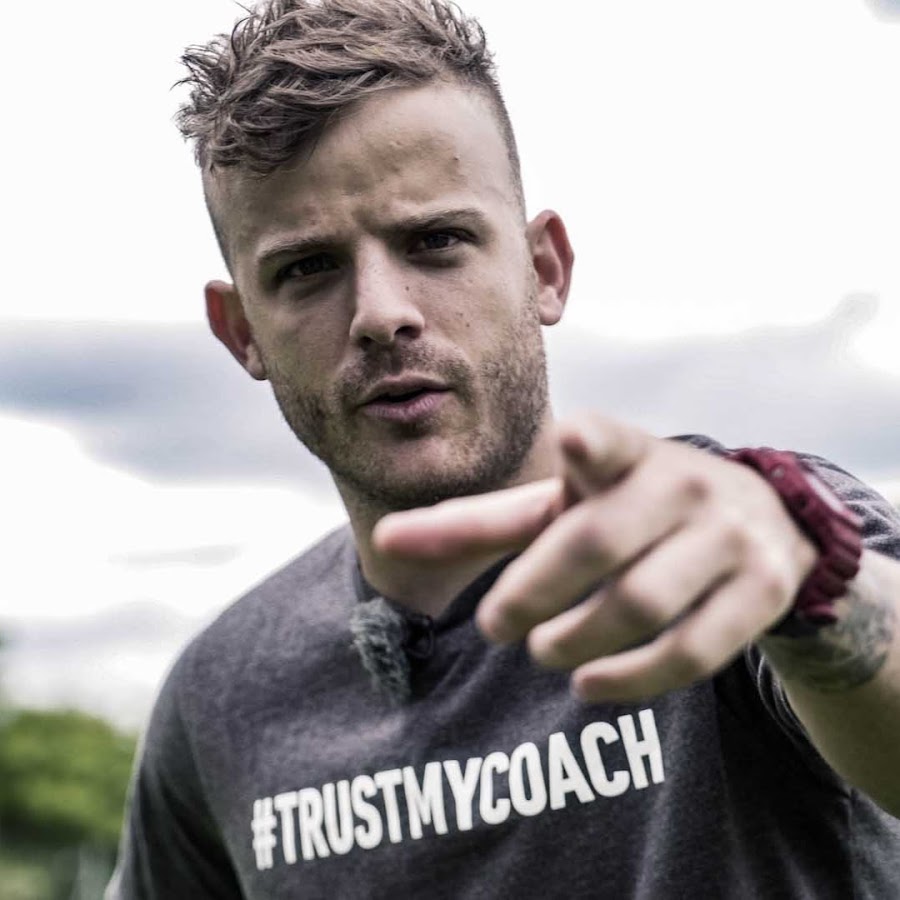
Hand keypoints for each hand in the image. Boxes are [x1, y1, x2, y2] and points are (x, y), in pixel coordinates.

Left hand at [373, 414, 817, 701]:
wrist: (759, 521)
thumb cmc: (628, 508)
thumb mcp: (561, 504)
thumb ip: (479, 522)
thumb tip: (382, 538)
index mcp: (624, 452)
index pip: (609, 441)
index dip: (593, 445)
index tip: (574, 439)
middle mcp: (681, 484)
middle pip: (598, 543)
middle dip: (536, 591)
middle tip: (492, 626)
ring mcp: (728, 536)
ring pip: (641, 602)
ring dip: (577, 639)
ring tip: (542, 652)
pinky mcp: (760, 590)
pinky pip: (693, 650)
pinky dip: (632, 678)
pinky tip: (589, 684)